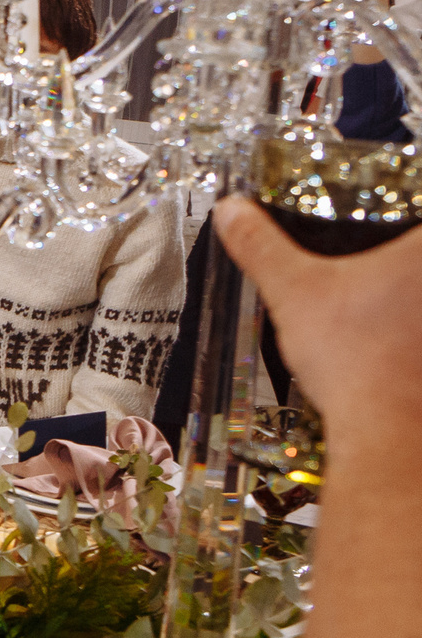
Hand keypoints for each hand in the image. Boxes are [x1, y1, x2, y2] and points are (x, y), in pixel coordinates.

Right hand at [215, 196, 421, 451]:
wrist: (384, 426)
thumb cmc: (355, 360)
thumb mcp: (292, 292)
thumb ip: (262, 246)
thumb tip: (234, 212)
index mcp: (419, 254)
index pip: (417, 211)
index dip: (404, 214)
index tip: (392, 218)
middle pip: (418, 257)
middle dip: (402, 259)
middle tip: (383, 263)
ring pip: (420, 298)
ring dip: (406, 297)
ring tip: (389, 304)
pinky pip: (420, 335)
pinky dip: (410, 334)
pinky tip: (397, 340)